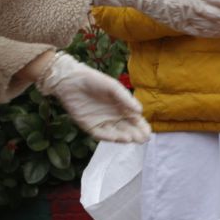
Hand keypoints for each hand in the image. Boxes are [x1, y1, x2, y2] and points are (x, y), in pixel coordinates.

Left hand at [33, 52, 152, 143]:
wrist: (70, 80)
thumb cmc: (94, 80)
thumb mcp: (113, 87)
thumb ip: (126, 99)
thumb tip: (140, 111)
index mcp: (121, 106)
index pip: (134, 119)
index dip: (142, 126)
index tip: (148, 132)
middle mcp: (112, 116)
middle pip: (127, 128)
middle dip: (136, 134)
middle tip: (144, 139)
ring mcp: (101, 121)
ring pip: (116, 133)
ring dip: (124, 137)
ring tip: (133, 139)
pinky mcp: (89, 126)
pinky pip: (100, 134)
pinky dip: (109, 136)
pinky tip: (118, 138)